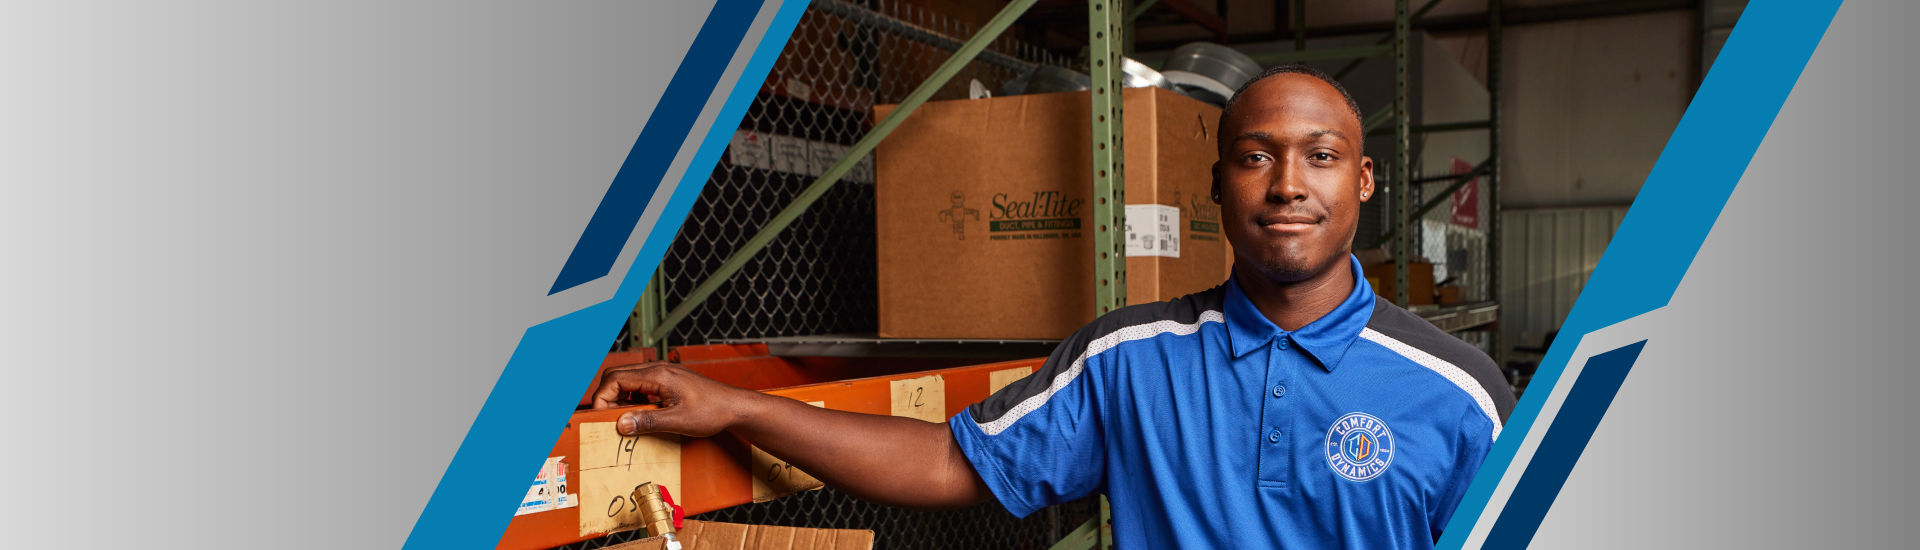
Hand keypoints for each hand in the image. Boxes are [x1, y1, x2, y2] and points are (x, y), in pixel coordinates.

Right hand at [590, 362, 759, 437]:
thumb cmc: (712, 411)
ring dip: (619, 397)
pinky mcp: (668, 380)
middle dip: (607, 396)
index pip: (615, 379)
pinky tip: (640, 413)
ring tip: (623, 418)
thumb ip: (648, 421)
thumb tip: (620, 423)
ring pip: (628, 379)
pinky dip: (632, 397)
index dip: (602, 397)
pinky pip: (640, 384)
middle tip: (607, 418)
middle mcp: (658, 369)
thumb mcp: (678, 421)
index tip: (599, 416)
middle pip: (617, 375)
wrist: (734, 406)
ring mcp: (663, 373)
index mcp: (658, 375)